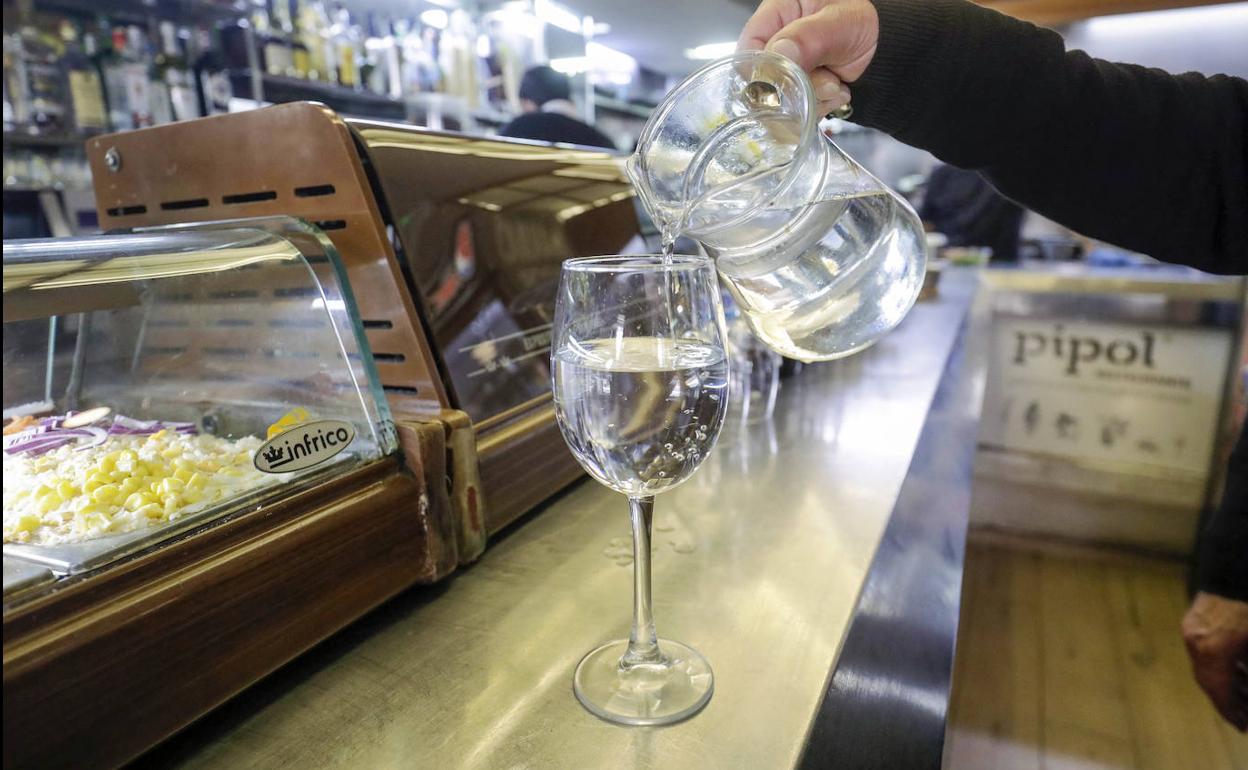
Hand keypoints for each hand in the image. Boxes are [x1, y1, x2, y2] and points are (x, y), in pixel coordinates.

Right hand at [737, 0, 880, 115]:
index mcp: (779, 14)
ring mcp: (789, 69)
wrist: (892, 48)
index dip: (763, 69)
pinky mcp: (799, 90)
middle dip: (796, 87)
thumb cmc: (868, 21)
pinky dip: (818, 108)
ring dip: (811, 100)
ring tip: (836, 85)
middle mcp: (778, 42)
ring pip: (779, 100)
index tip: (787, 80)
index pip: (750, 48)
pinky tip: (837, 92)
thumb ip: (808, 38)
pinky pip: (795, 112)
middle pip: (763, 79)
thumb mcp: (841, 22)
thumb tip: (780, 54)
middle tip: (827, 82)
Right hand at [1182, 591, 1247, 730]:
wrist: (1235, 571)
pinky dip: (1218, 663)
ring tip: (1242, 694)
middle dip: (1225, 700)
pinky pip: (1203, 650)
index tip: (1241, 726)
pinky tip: (1236, 670)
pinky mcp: (1194, 619)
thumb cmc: (1247, 608)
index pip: (1218, 690)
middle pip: (1208, 680)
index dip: (1231, 711)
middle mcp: (1197, 641)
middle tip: (1241, 717)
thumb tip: (1243, 686)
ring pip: (1204, 665)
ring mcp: (1193, 629)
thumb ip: (1245, 669)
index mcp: (1215, 649)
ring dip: (1223, 682)